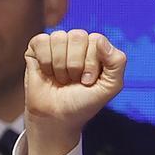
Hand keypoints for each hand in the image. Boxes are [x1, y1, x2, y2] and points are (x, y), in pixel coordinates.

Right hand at [23, 29, 126, 154]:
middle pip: (77, 36)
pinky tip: (47, 73)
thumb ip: (117, 62)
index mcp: (96, 48)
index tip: (88, 82)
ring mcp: (57, 43)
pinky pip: (42, 40)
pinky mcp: (37, 48)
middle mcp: (77, 42)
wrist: (57, 118)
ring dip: (60, 65)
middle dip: (75, 64)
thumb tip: (101, 40)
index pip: (96, 40)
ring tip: (61, 79)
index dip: (91, 63)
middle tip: (74, 81)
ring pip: (59, 38)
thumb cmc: (83, 103)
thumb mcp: (110, 87)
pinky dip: (45, 61)